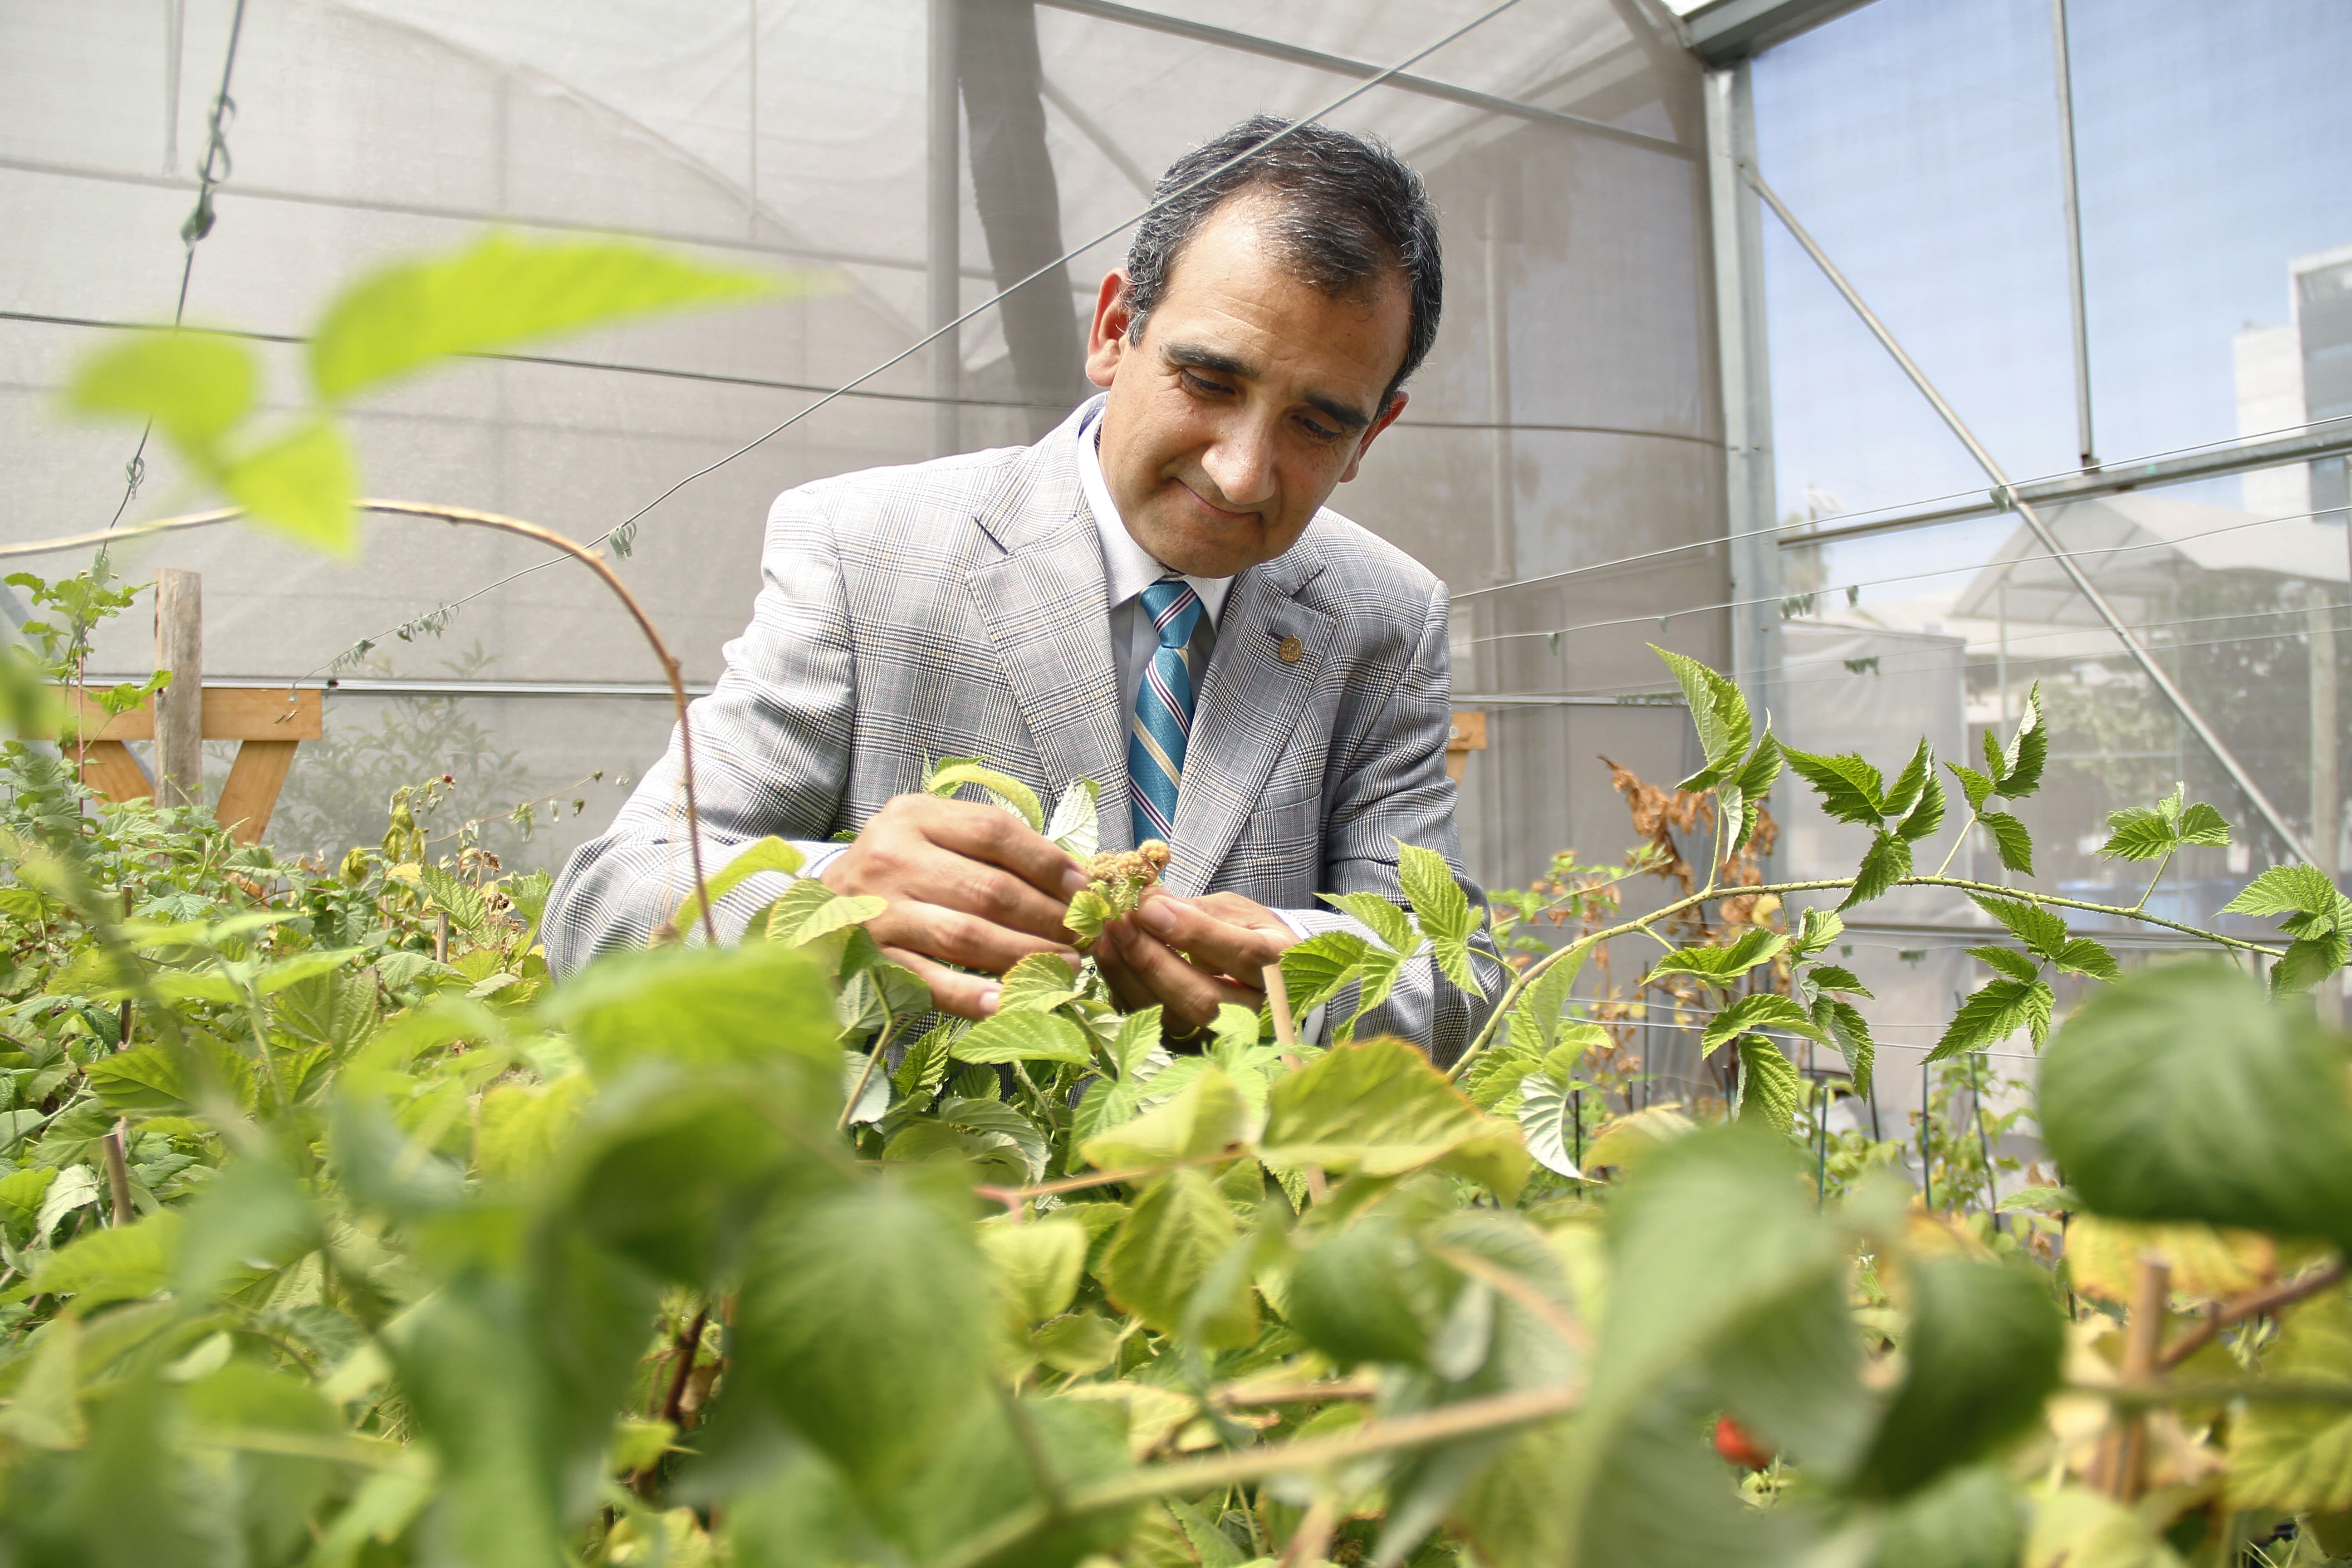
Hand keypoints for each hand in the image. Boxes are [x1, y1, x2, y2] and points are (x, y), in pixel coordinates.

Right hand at [821, 794, 1089, 1018]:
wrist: (813, 912)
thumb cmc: (893, 871)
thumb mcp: (927, 834)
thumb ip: (985, 846)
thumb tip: (1070, 879)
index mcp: (912, 816)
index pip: (995, 832)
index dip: (1048, 863)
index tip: (1083, 889)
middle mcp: (891, 858)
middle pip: (989, 889)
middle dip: (1048, 917)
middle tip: (1083, 936)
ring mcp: (877, 912)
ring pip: (967, 937)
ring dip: (1026, 955)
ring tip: (1066, 966)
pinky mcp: (868, 961)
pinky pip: (931, 982)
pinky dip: (974, 996)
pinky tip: (1012, 1003)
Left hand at [1094, 890, 1296, 1040]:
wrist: (1263, 984)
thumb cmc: (1250, 937)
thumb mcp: (1236, 912)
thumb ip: (1197, 910)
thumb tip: (1147, 901)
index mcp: (1282, 967)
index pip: (1243, 955)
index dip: (1194, 932)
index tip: (1151, 907)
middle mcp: (1259, 1014)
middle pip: (1204, 1000)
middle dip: (1153, 960)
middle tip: (1119, 922)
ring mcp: (1223, 1039)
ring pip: (1172, 1020)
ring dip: (1130, 977)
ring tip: (1106, 937)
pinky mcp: (1190, 1048)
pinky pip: (1150, 1028)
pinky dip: (1124, 992)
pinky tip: (1110, 960)